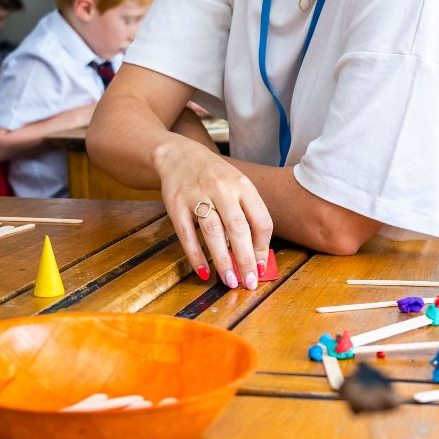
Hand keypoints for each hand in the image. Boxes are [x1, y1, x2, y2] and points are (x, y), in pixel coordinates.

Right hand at [157, 140, 270, 289]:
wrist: (180, 156)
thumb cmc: (215, 177)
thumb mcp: (237, 186)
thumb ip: (248, 215)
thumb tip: (257, 255)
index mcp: (243, 185)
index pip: (261, 219)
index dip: (262, 247)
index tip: (261, 267)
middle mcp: (222, 189)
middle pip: (238, 228)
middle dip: (245, 259)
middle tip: (249, 282)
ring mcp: (197, 195)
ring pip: (213, 232)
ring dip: (223, 260)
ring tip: (230, 281)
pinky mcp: (176, 204)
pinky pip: (187, 234)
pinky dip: (196, 255)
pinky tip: (204, 271)